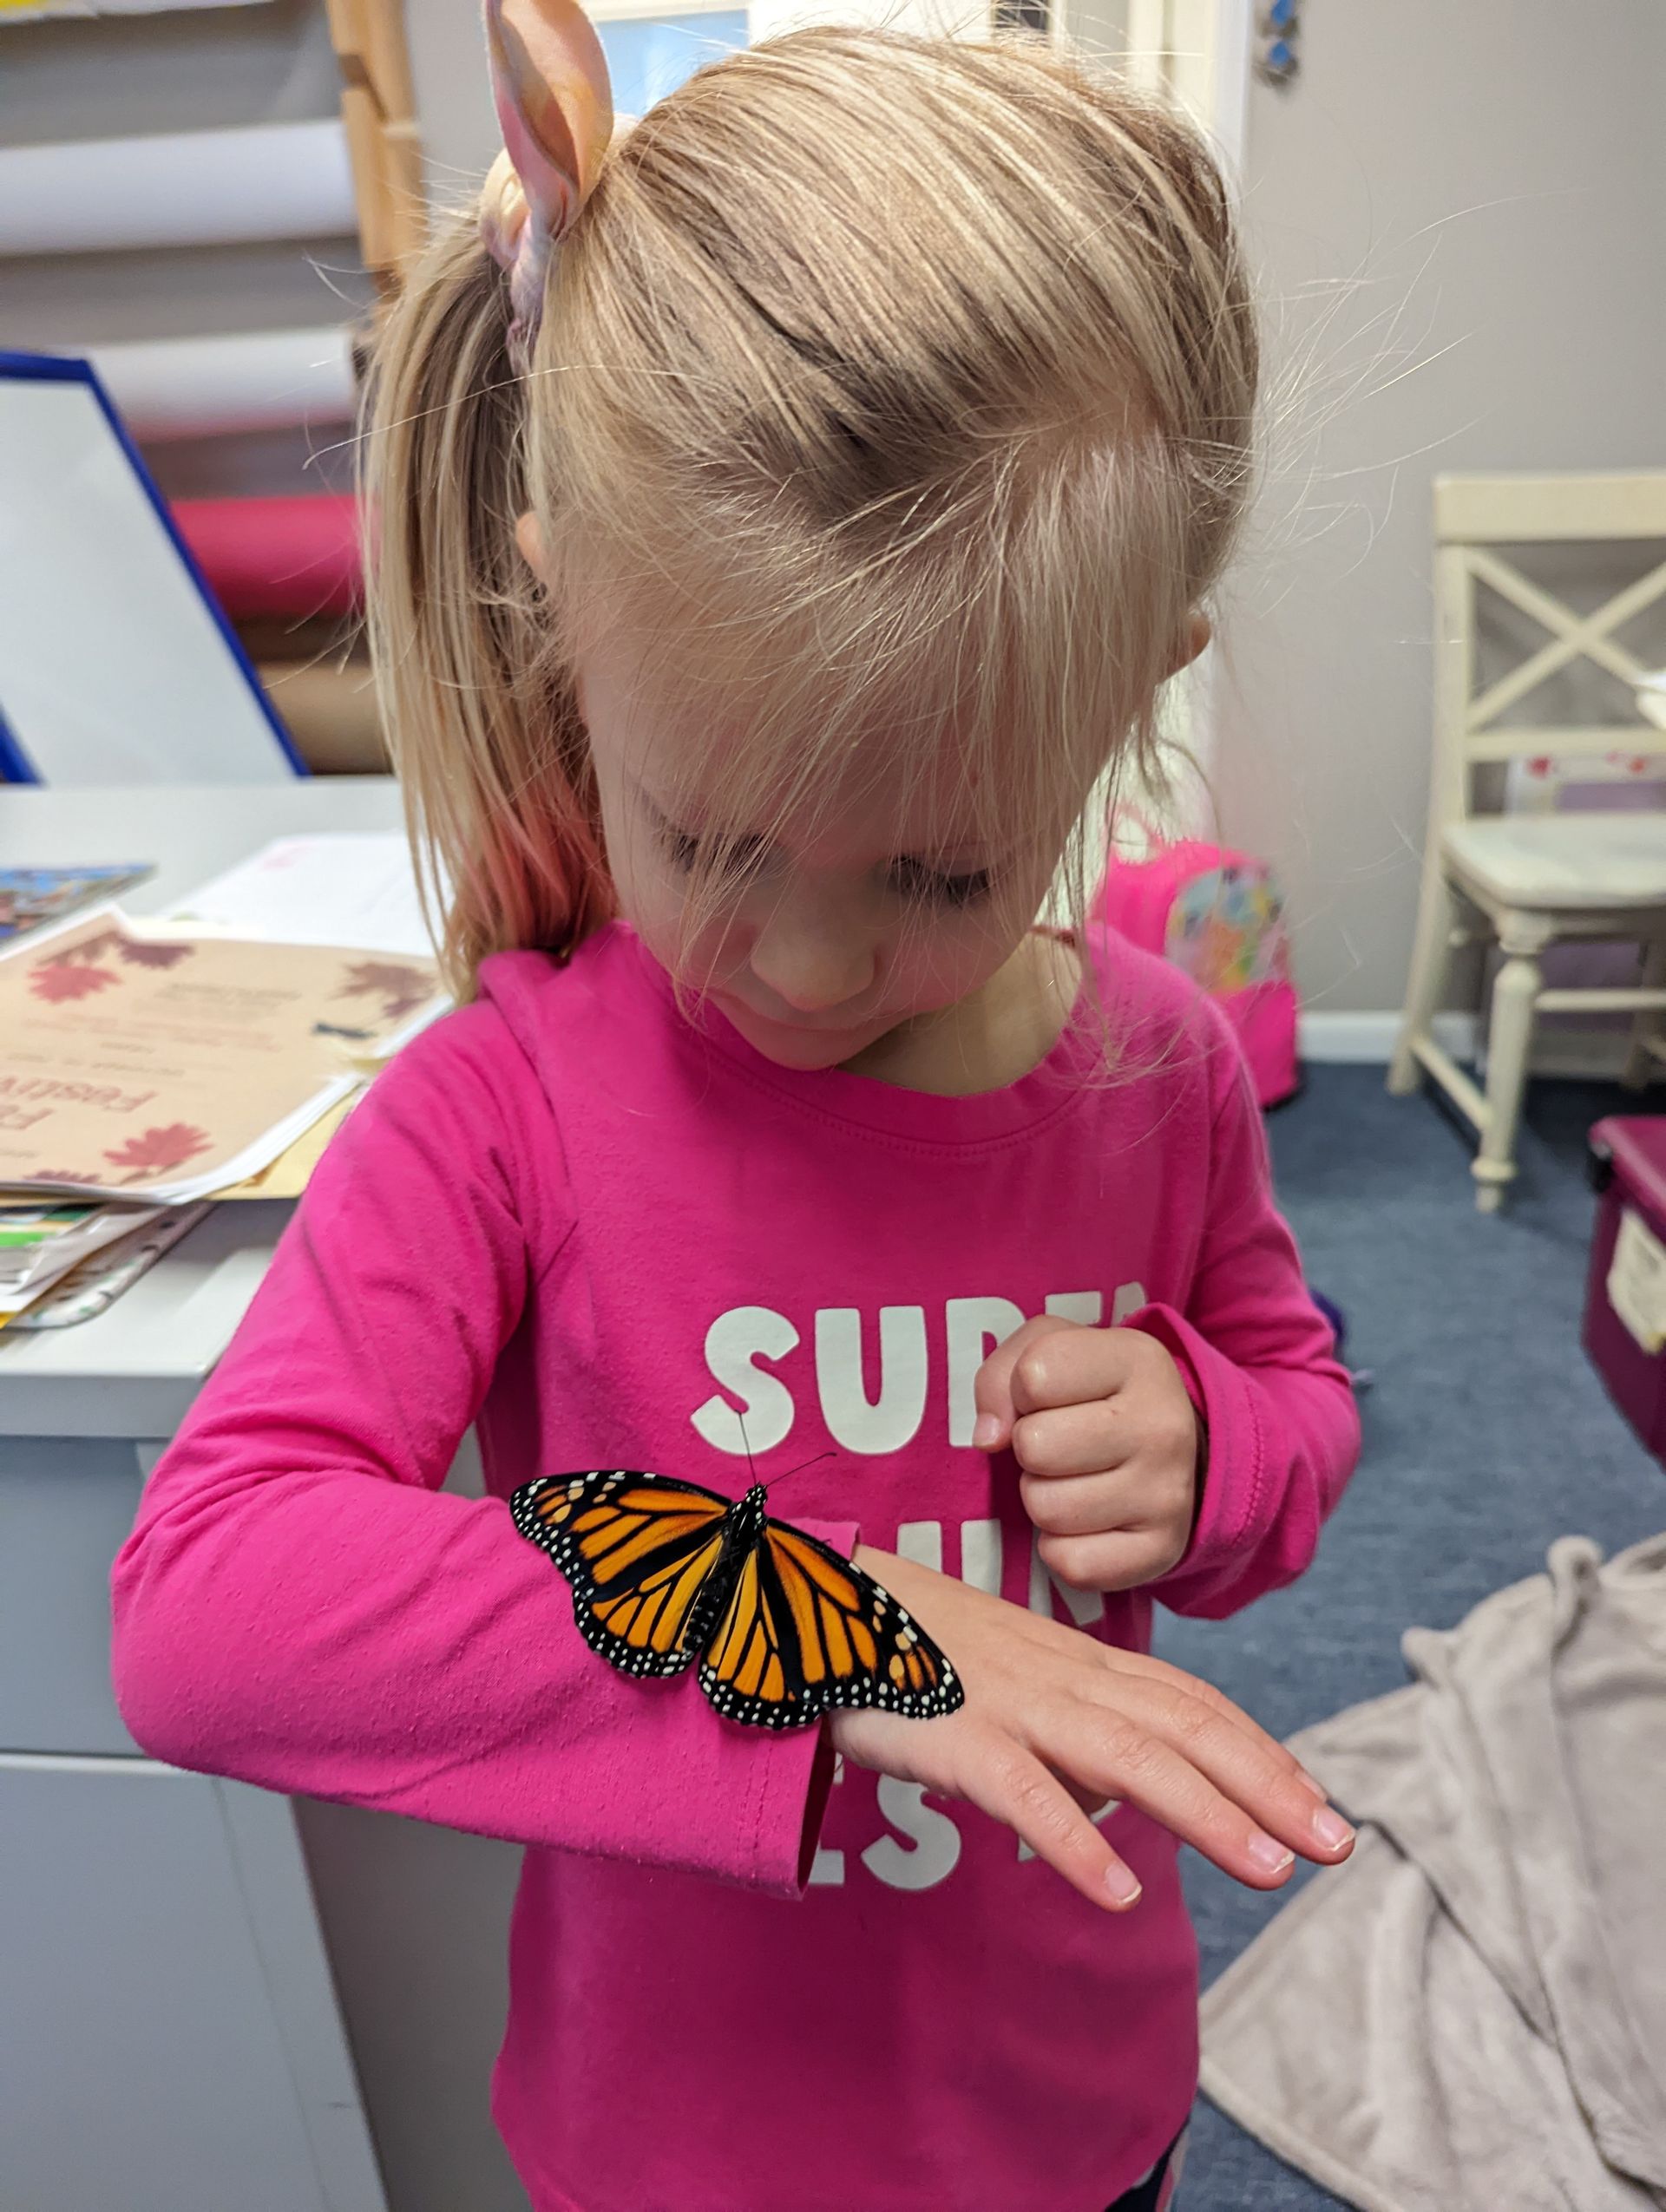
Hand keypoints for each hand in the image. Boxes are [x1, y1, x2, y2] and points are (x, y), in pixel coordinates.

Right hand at [828, 1544, 1353, 1911]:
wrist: (808, 1602)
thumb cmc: (908, 1648)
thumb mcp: (1007, 1677)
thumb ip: (1070, 1723)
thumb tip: (1128, 1791)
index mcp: (1075, 1660)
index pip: (1191, 1702)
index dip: (1262, 1752)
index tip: (1320, 1804)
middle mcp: (1059, 1674)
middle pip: (1184, 1726)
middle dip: (1269, 1785)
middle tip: (1338, 1845)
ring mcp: (1007, 1701)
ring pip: (1127, 1756)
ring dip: (1208, 1813)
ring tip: (1272, 1870)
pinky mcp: (950, 1733)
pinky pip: (1021, 1792)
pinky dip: (1073, 1840)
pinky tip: (1119, 1893)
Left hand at [974, 1315, 1199, 1591]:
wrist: (1176, 1454)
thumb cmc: (1094, 1394)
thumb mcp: (1050, 1353)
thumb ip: (1001, 1375)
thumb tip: (988, 1439)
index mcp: (1137, 1360)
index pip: (1034, 1376)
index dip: (1022, 1392)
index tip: (1049, 1400)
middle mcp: (1162, 1425)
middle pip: (1034, 1446)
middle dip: (1030, 1449)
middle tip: (1060, 1447)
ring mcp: (1168, 1492)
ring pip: (1046, 1509)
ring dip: (1042, 1499)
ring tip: (1073, 1481)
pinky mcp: (1162, 1550)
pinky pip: (1070, 1563)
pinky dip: (1062, 1548)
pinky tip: (1086, 1522)